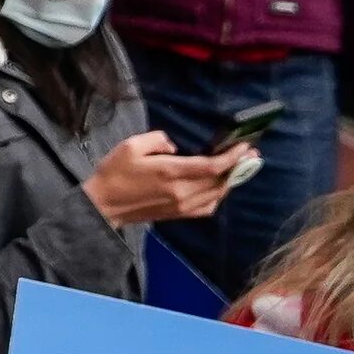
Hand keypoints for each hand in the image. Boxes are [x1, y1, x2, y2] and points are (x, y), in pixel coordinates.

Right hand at [80, 130, 248, 227]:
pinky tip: (218, 186)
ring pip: (218, 194)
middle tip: (251, 153)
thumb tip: (173, 144)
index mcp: (170, 172)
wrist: (103, 205)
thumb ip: (156, 139)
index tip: (245, 146)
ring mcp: (182, 206)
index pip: (213, 166)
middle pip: (221, 181)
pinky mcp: (180, 214)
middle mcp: (182, 192)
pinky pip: (209, 206)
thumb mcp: (130, 146)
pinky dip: (218, 195)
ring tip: (239, 167)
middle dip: (239, 166)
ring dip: (231, 180)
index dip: (233, 156)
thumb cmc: (114, 173)